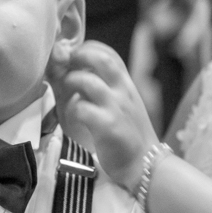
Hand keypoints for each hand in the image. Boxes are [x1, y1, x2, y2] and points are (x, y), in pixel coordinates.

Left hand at [51, 40, 159, 192]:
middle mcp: (123, 91)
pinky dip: (72, 109)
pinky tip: (75, 116)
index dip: (88, 48)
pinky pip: (82, 109)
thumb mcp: (122, 103)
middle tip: (66, 67)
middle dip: (78, 56)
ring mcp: (116, 108)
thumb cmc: (129, 133)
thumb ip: (104, 87)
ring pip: (87, 81)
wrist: (145, 164)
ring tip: (68, 93)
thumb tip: (76, 71)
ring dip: (71, 82)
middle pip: (101, 59)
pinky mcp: (107, 126)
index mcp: (126, 84)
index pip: (109, 53)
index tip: (74, 57)